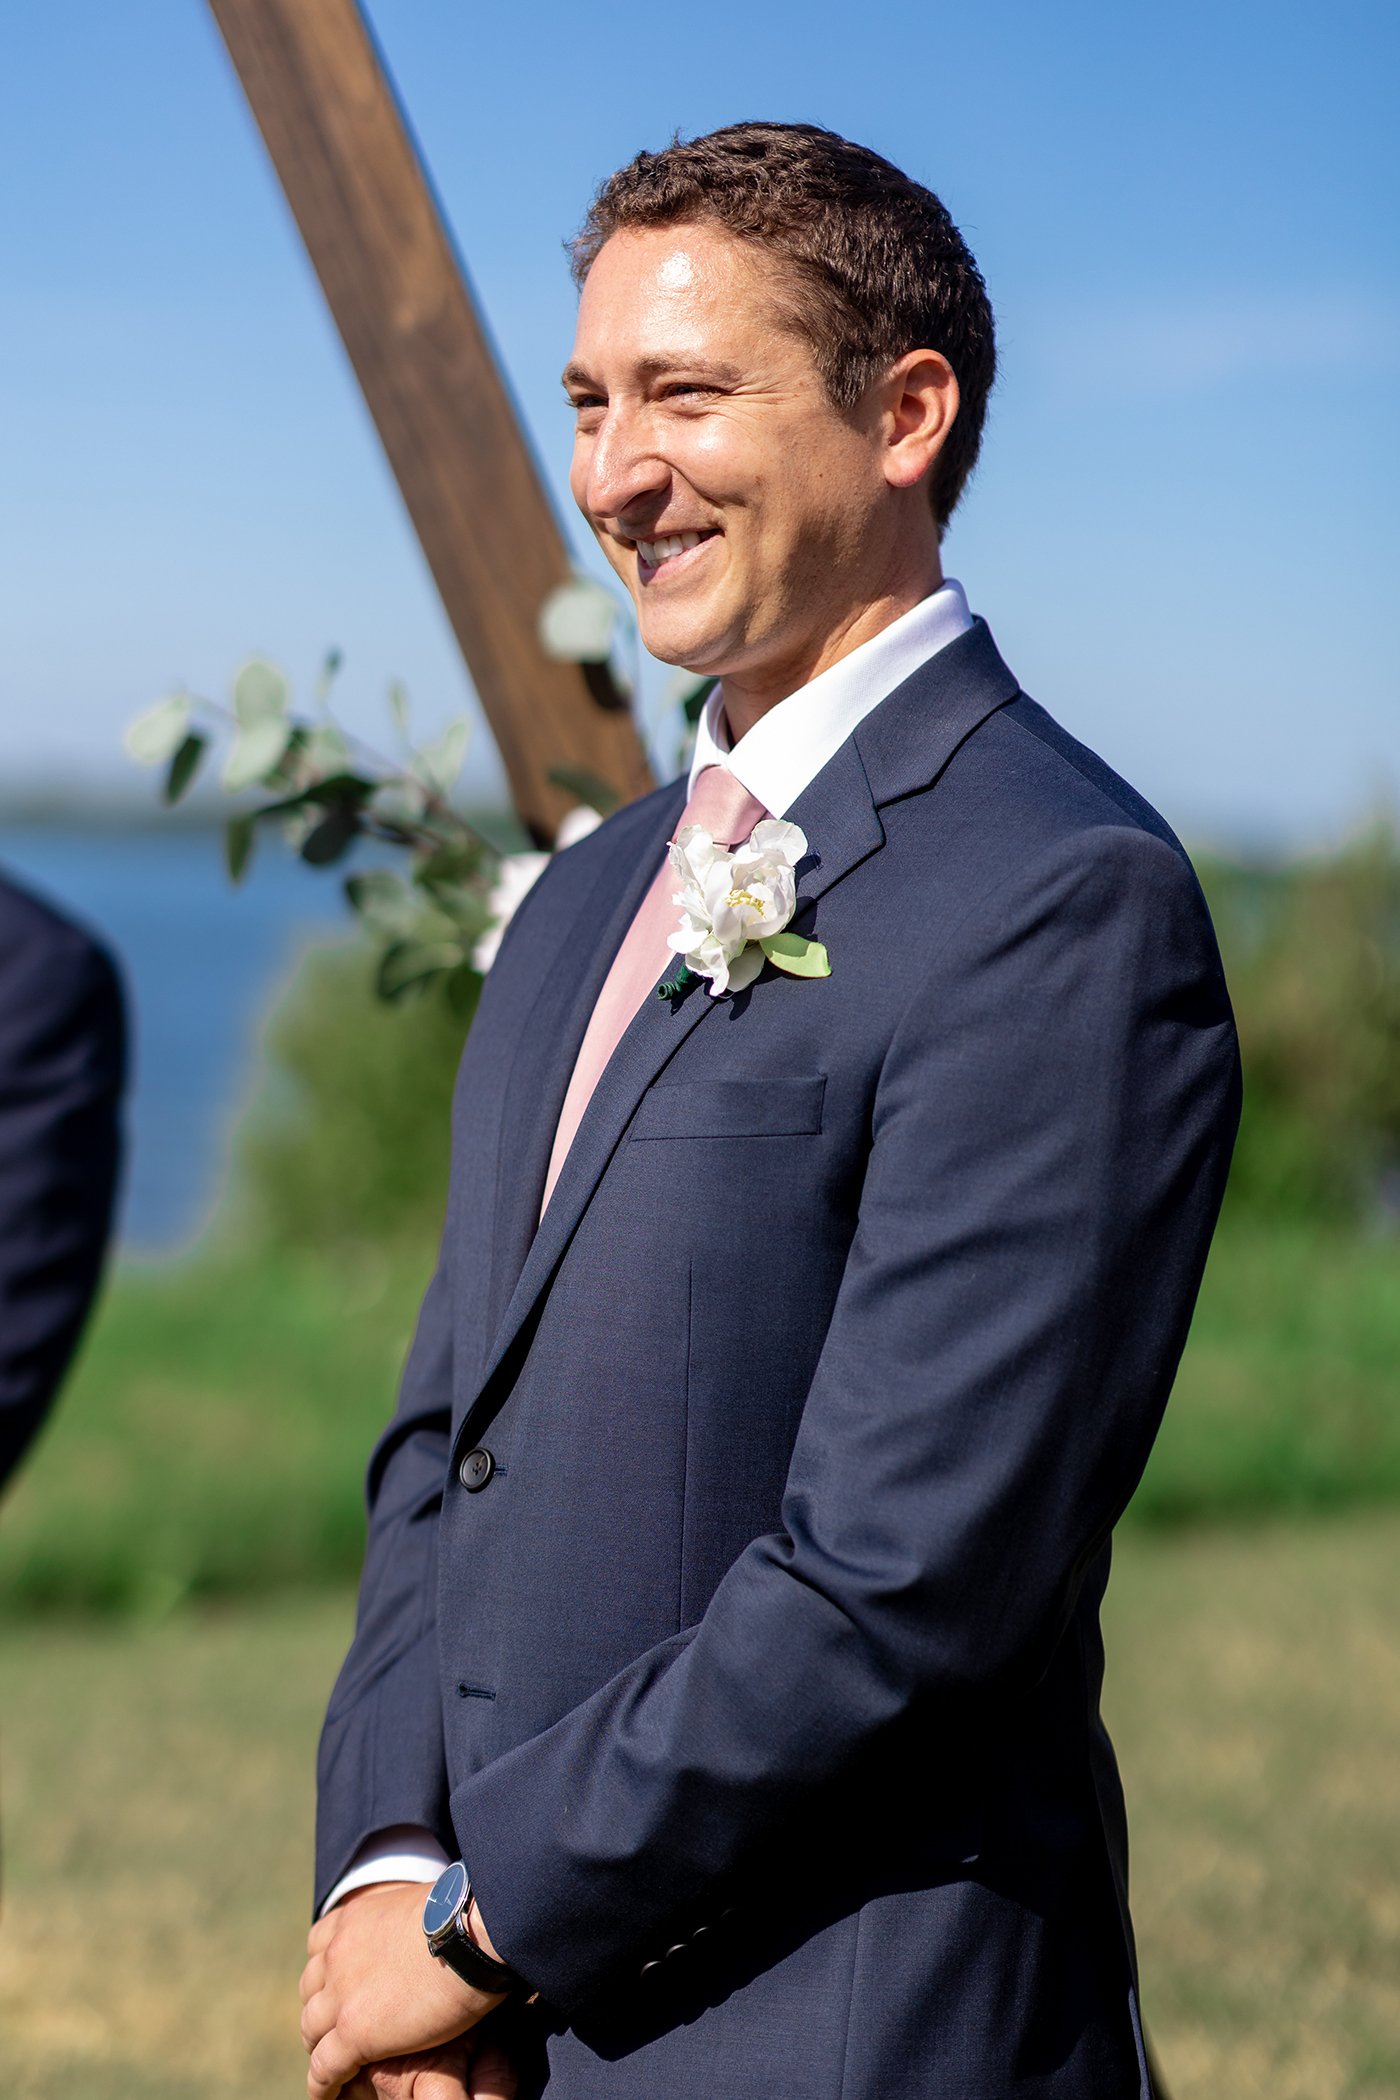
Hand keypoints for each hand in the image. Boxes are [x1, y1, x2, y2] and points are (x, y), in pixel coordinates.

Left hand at [300, 1881, 505, 2099]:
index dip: (327, 1972)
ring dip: (321, 2048)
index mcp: (351, 1921)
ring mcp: (341, 1995)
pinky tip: (331, 2095)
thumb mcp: (417, 1908)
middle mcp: (336, 1955)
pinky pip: (325, 2068)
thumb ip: (401, 1924)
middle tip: (337, 2028)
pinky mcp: (354, 2033)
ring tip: (333, 2066)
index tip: (338, 1986)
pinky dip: (324, 2085)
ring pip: (312, 2031)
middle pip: (311, 1992)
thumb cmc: (462, 1917)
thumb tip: (425, 1932)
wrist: (469, 1933)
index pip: (319, 1948)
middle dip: (321, 2011)